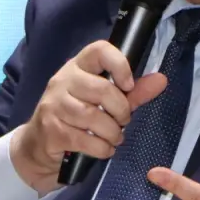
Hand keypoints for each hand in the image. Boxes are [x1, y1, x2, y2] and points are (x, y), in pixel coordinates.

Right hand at [10, 40, 166, 193]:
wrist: (37, 147)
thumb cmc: (76, 118)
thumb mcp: (105, 102)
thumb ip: (133, 92)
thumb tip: (162, 80)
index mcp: (77, 67)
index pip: (99, 50)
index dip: (119, 65)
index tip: (128, 85)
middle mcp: (63, 81)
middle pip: (102, 89)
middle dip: (121, 110)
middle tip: (123, 122)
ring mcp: (54, 105)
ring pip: (93, 116)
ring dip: (112, 133)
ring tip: (114, 138)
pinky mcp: (51, 130)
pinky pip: (84, 139)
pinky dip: (101, 148)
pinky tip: (103, 149)